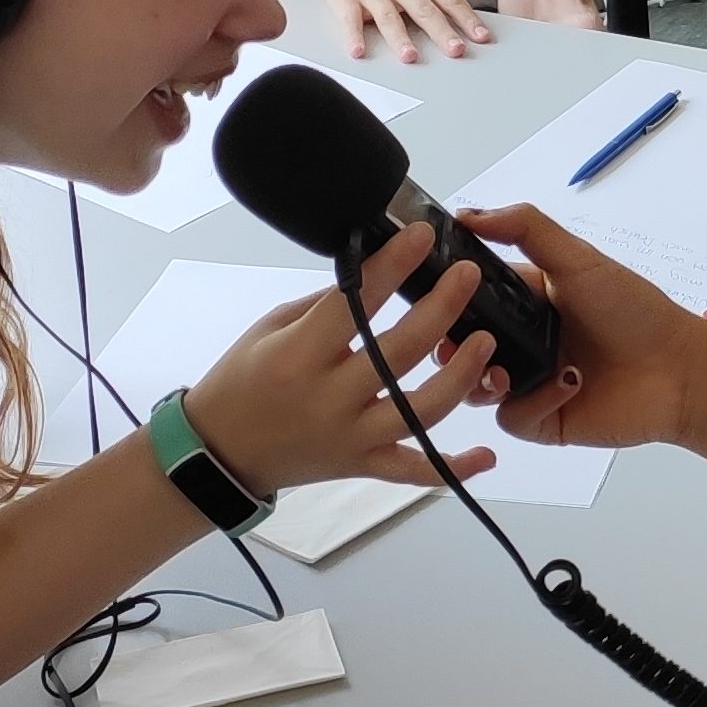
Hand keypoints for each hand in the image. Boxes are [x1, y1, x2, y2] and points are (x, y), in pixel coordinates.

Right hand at [183, 224, 500, 494]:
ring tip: (486, 342)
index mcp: (298, 357)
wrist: (219, 452)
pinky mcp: (363, 464)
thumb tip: (375, 271)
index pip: (354, 305)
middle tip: (468, 275)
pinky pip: (415, 471)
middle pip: (399, 353)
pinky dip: (452, 469)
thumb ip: (324, 307)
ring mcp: (351, 437)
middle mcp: (329, 399)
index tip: (423, 235)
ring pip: (420, 413)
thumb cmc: (242, 380)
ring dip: (461, 378)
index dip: (392, 267)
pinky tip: (487, 457)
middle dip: (441, 309)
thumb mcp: (270, 328)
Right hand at [304, 0, 495, 61]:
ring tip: (411, 57)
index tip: (482, 37)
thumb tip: (456, 13)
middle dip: (442, 31)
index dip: (467, 18)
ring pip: (389, 17)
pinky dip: (354, 37)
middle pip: (424, 9)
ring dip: (400, 38)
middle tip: (457, 51)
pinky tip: (358, 52)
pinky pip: (350, 20)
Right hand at [452, 201, 706, 472]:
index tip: (436, 295)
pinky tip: (569, 383)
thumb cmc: (636, 312)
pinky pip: (511, 418)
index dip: (449, 299)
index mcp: (528, 301)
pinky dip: (532, 402)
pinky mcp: (543, 419)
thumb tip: (469, 213)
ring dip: (481, 378)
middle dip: (451, 346)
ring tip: (505, 372)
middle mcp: (525, 342)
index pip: (470, 299)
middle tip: (454, 343)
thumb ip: (526, 229)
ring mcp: (531, 383)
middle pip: (462, 346)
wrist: (679, 370)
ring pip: (474, 386)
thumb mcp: (579, 260)